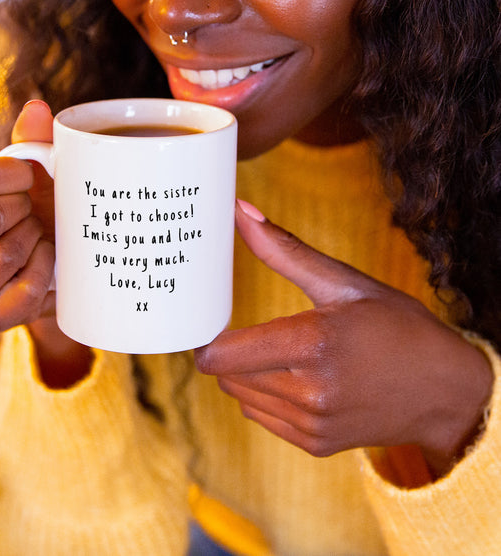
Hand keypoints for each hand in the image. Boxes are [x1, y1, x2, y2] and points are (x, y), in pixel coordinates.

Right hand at [0, 100, 91, 386]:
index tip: (30, 174)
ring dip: (33, 238)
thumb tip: (38, 107)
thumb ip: (31, 141)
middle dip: (21, 208)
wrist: (48, 267)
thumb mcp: (31, 176)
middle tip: (32, 209)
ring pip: (2, 256)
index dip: (6, 174)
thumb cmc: (32, 211)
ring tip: (39, 234)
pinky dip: (45, 270)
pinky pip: (23, 293)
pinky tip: (48, 259)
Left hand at [194, 199, 492, 475]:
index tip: (212, 321)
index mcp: (312, 344)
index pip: (223, 354)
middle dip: (228, 351)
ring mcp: (313, 423)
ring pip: (240, 396)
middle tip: (244, 331)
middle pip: (226, 375)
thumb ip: (284, 250)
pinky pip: (261, 417)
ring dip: (244, 373)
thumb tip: (240, 211)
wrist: (446, 389)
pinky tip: (292, 378)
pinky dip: (263, 396)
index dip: (208, 338)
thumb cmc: (396, 325)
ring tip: (274, 352)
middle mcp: (309, 390)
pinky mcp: (316, 443)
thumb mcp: (344, 282)